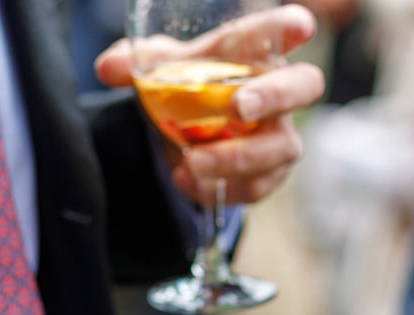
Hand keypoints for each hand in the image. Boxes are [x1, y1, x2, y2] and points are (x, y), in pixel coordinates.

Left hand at [94, 4, 326, 206]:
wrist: (187, 133)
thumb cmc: (188, 85)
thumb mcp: (160, 69)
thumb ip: (136, 64)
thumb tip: (108, 67)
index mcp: (254, 52)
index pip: (279, 32)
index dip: (291, 28)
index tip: (298, 27)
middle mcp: (279, 89)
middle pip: (304, 86)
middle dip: (275, 96)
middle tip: (239, 108)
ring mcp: (279, 134)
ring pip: (280, 148)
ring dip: (236, 158)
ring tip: (192, 162)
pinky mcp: (270, 173)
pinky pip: (256, 186)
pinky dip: (221, 188)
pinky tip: (188, 182)